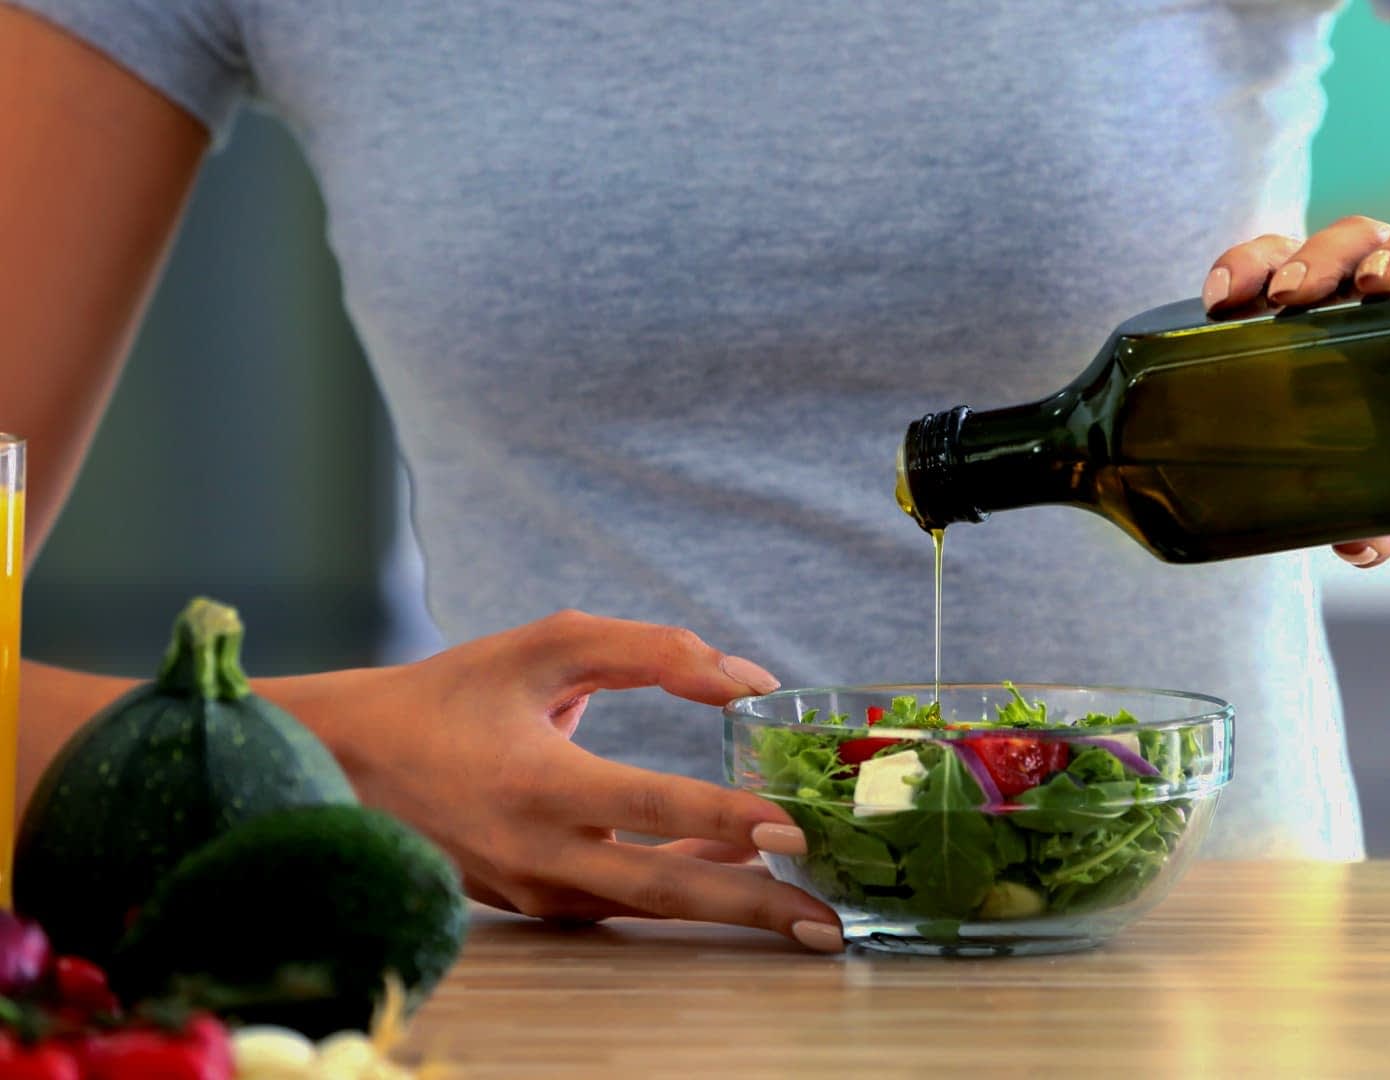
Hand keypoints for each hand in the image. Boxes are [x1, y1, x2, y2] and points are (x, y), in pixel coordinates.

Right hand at [262, 610, 845, 951]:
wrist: (347, 763)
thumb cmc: (453, 693)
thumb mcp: (545, 647)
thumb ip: (650, 650)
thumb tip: (745, 680)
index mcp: (536, 782)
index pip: (650, 807)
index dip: (724, 821)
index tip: (793, 829)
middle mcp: (536, 852)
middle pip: (663, 891)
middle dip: (754, 908)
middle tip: (829, 923)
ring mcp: (534, 890)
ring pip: (649, 907)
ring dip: (728, 906)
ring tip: (805, 910)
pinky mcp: (534, 906)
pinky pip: (623, 905)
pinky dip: (682, 891)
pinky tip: (735, 870)